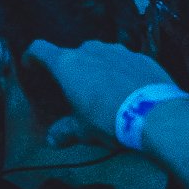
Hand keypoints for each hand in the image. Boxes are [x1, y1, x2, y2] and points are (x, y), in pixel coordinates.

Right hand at [22, 39, 181, 148]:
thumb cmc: (108, 119)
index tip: (32, 68)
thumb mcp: (83, 131)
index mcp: (68, 64)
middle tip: (76, 92)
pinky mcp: (141, 57)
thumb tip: (51, 139)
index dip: (32, 57)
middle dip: (72, 70)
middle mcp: (91, 50)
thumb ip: (65, 131)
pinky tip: (129, 92)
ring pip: (100, 56)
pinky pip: (124, 62)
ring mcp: (118, 50)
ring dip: (98, 70)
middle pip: (73, 54)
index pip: (39, 48)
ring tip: (105, 93)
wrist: (156, 114)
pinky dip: (121, 73)